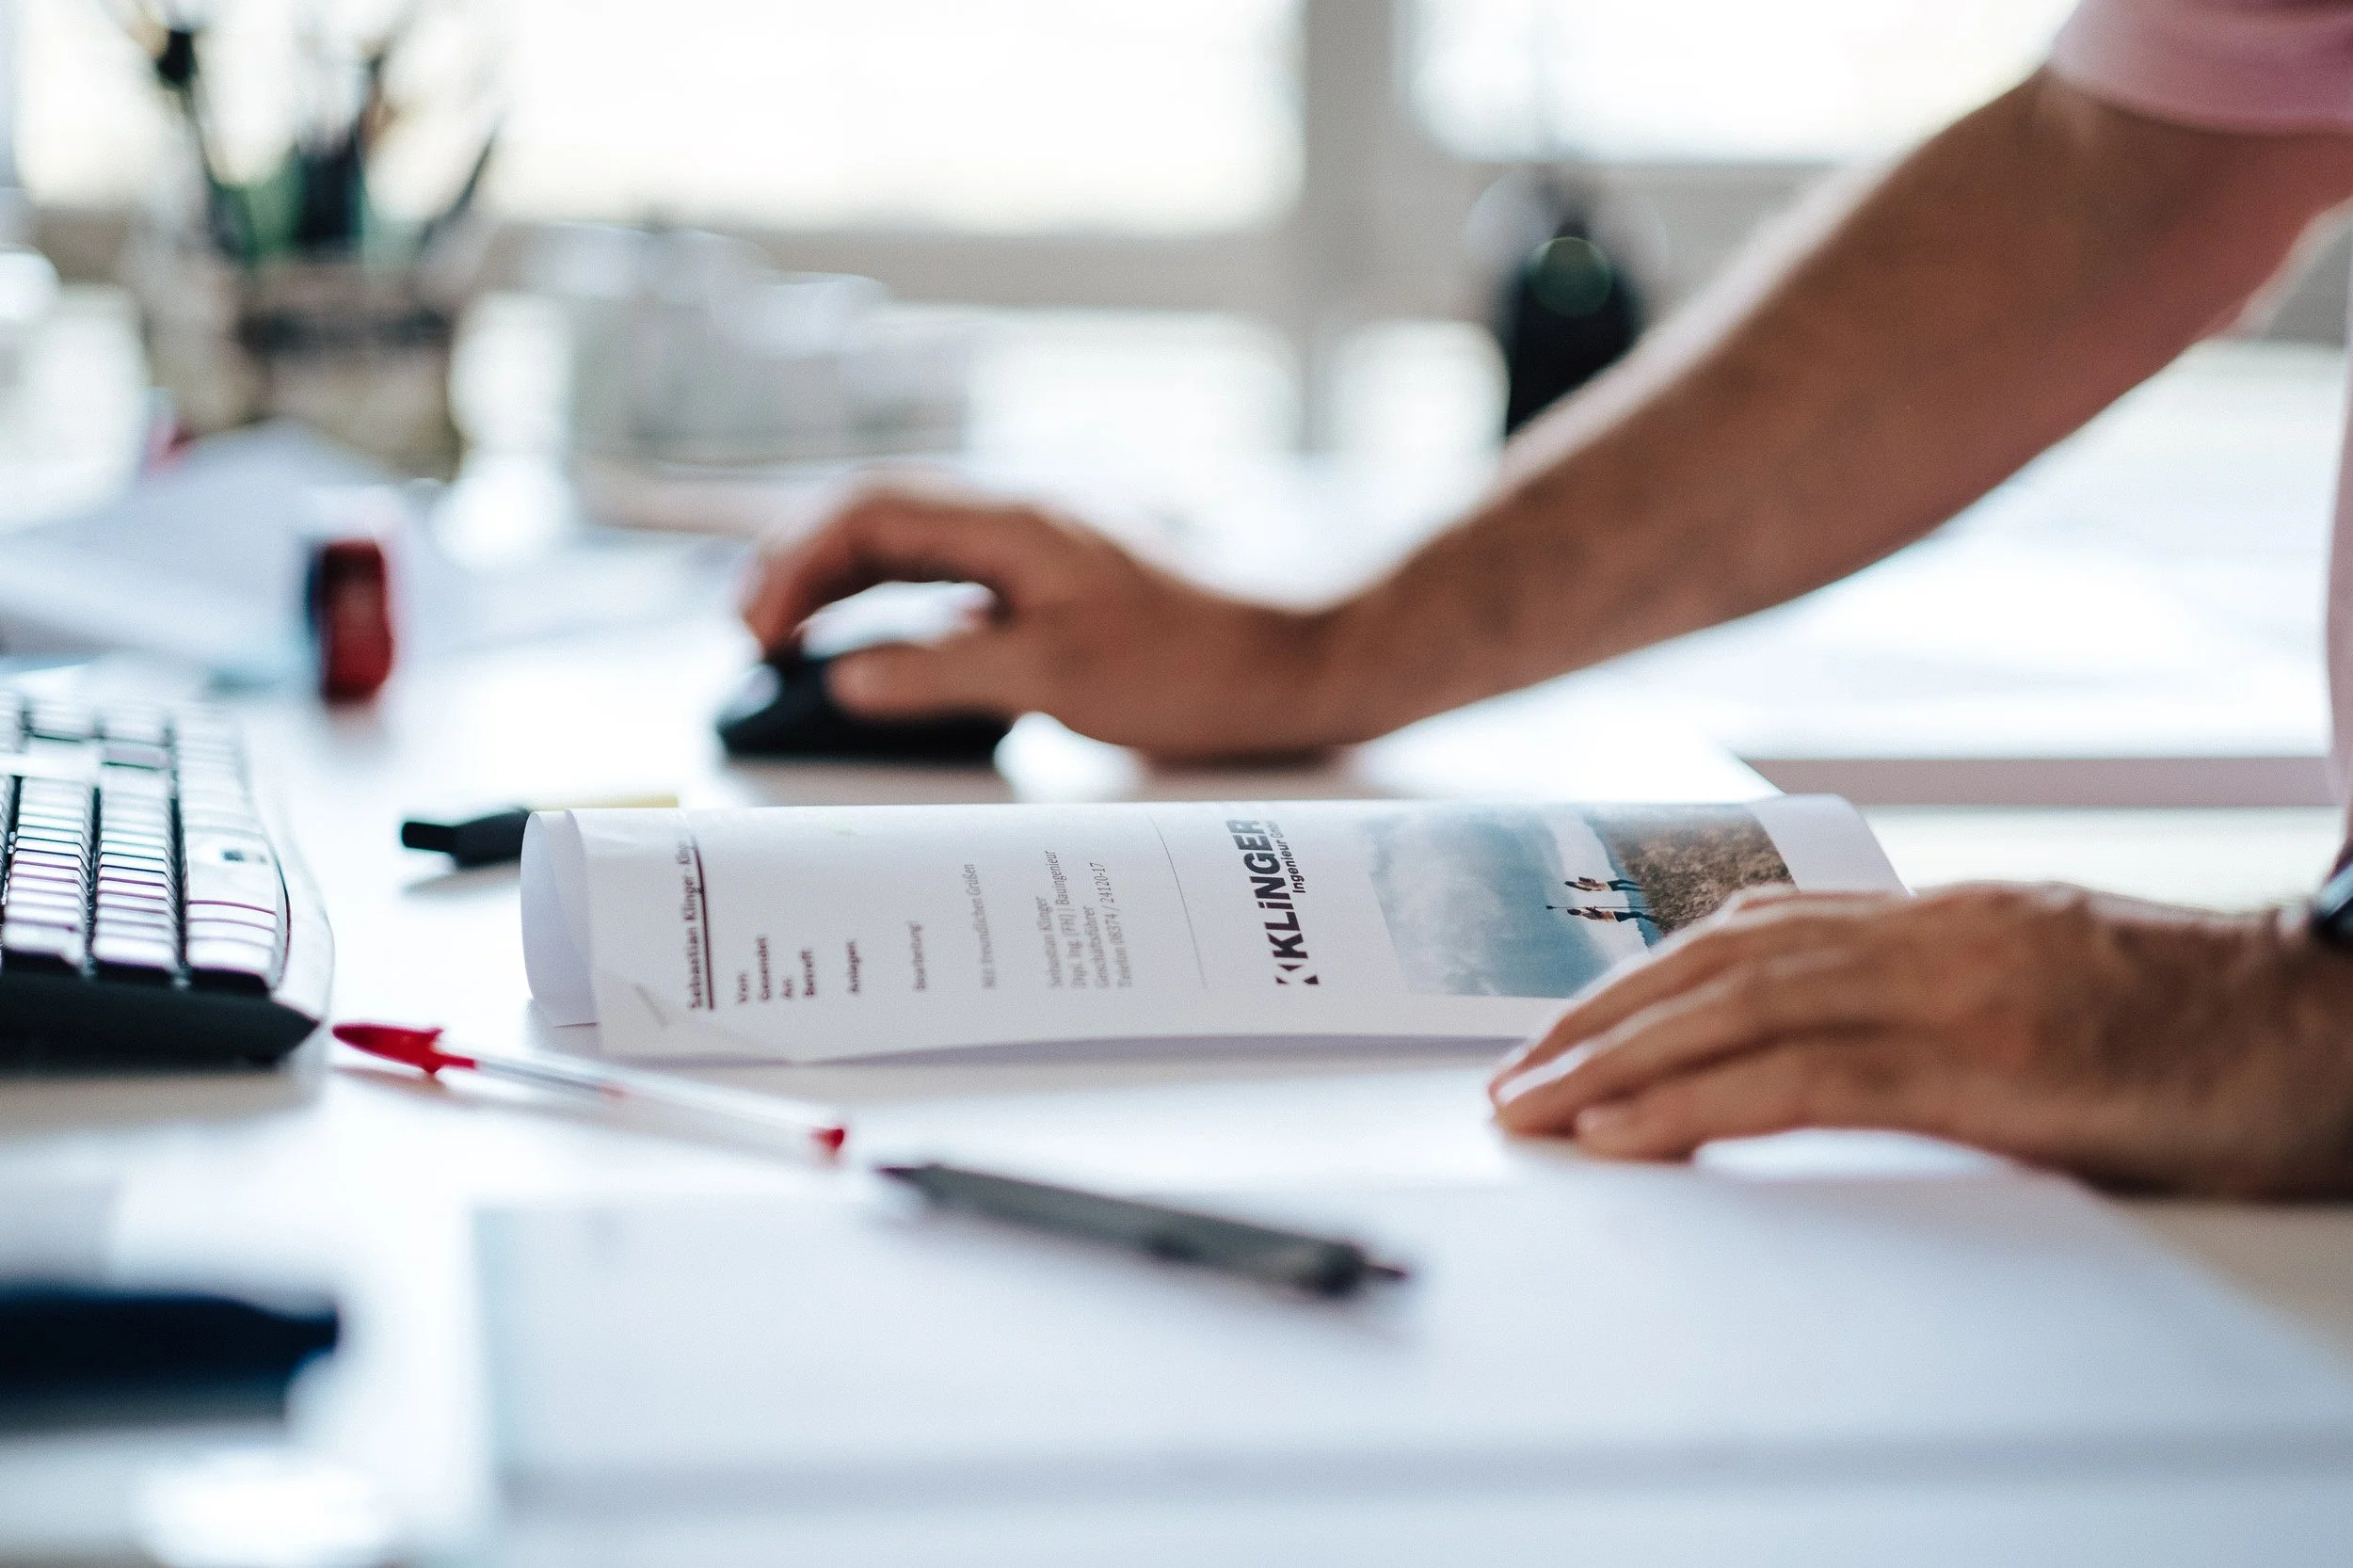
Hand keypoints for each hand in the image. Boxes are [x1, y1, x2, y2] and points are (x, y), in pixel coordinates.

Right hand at [740, 485, 1371, 760]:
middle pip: (879, 521)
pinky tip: (882, 652)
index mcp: (1011, 522)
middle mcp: (1018, 522)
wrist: (1295, 663)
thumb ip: (942, 672)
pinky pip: (952, 584)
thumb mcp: (1055, 678)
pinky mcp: (1055, 588)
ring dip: (846, 588)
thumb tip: (848, 674)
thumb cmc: (1192, 666)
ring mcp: (1036, 552)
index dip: (796, 563)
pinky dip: (898, 612)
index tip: (758, 630)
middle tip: (753, 637)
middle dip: (804, 569)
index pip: (869, 513)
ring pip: (912, 551)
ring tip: (792, 643)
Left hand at [1487, 883, 2352, 1197]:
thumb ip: (1942, 1013)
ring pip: (1737, 1013)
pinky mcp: (1983, 1064)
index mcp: (1942, 918)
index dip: (1646, 978)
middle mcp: (1929, 934)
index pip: (1754, 932)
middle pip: (1716, 964)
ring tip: (1532, 1110)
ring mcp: (1953, 990)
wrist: (2340, 1025)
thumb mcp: (2050, 999)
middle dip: (1600, 1022)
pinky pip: (1803, 1082)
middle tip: (1513, 1080)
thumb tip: (1843, 1061)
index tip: (1573, 1025)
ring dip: (1615, 1065)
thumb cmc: (2206, 1029)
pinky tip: (1626, 1137)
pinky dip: (1696, 1106)